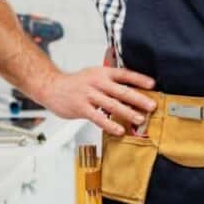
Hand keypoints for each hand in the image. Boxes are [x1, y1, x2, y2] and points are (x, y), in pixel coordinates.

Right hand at [42, 66, 156, 134]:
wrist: (52, 87)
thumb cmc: (75, 84)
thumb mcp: (93, 76)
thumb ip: (110, 82)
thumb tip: (132, 92)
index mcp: (101, 72)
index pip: (123, 74)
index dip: (138, 79)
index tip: (152, 84)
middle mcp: (96, 82)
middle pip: (121, 90)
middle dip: (138, 99)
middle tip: (151, 106)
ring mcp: (89, 95)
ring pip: (112, 104)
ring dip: (127, 112)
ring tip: (139, 119)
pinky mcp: (81, 107)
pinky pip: (98, 117)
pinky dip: (110, 124)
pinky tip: (119, 130)